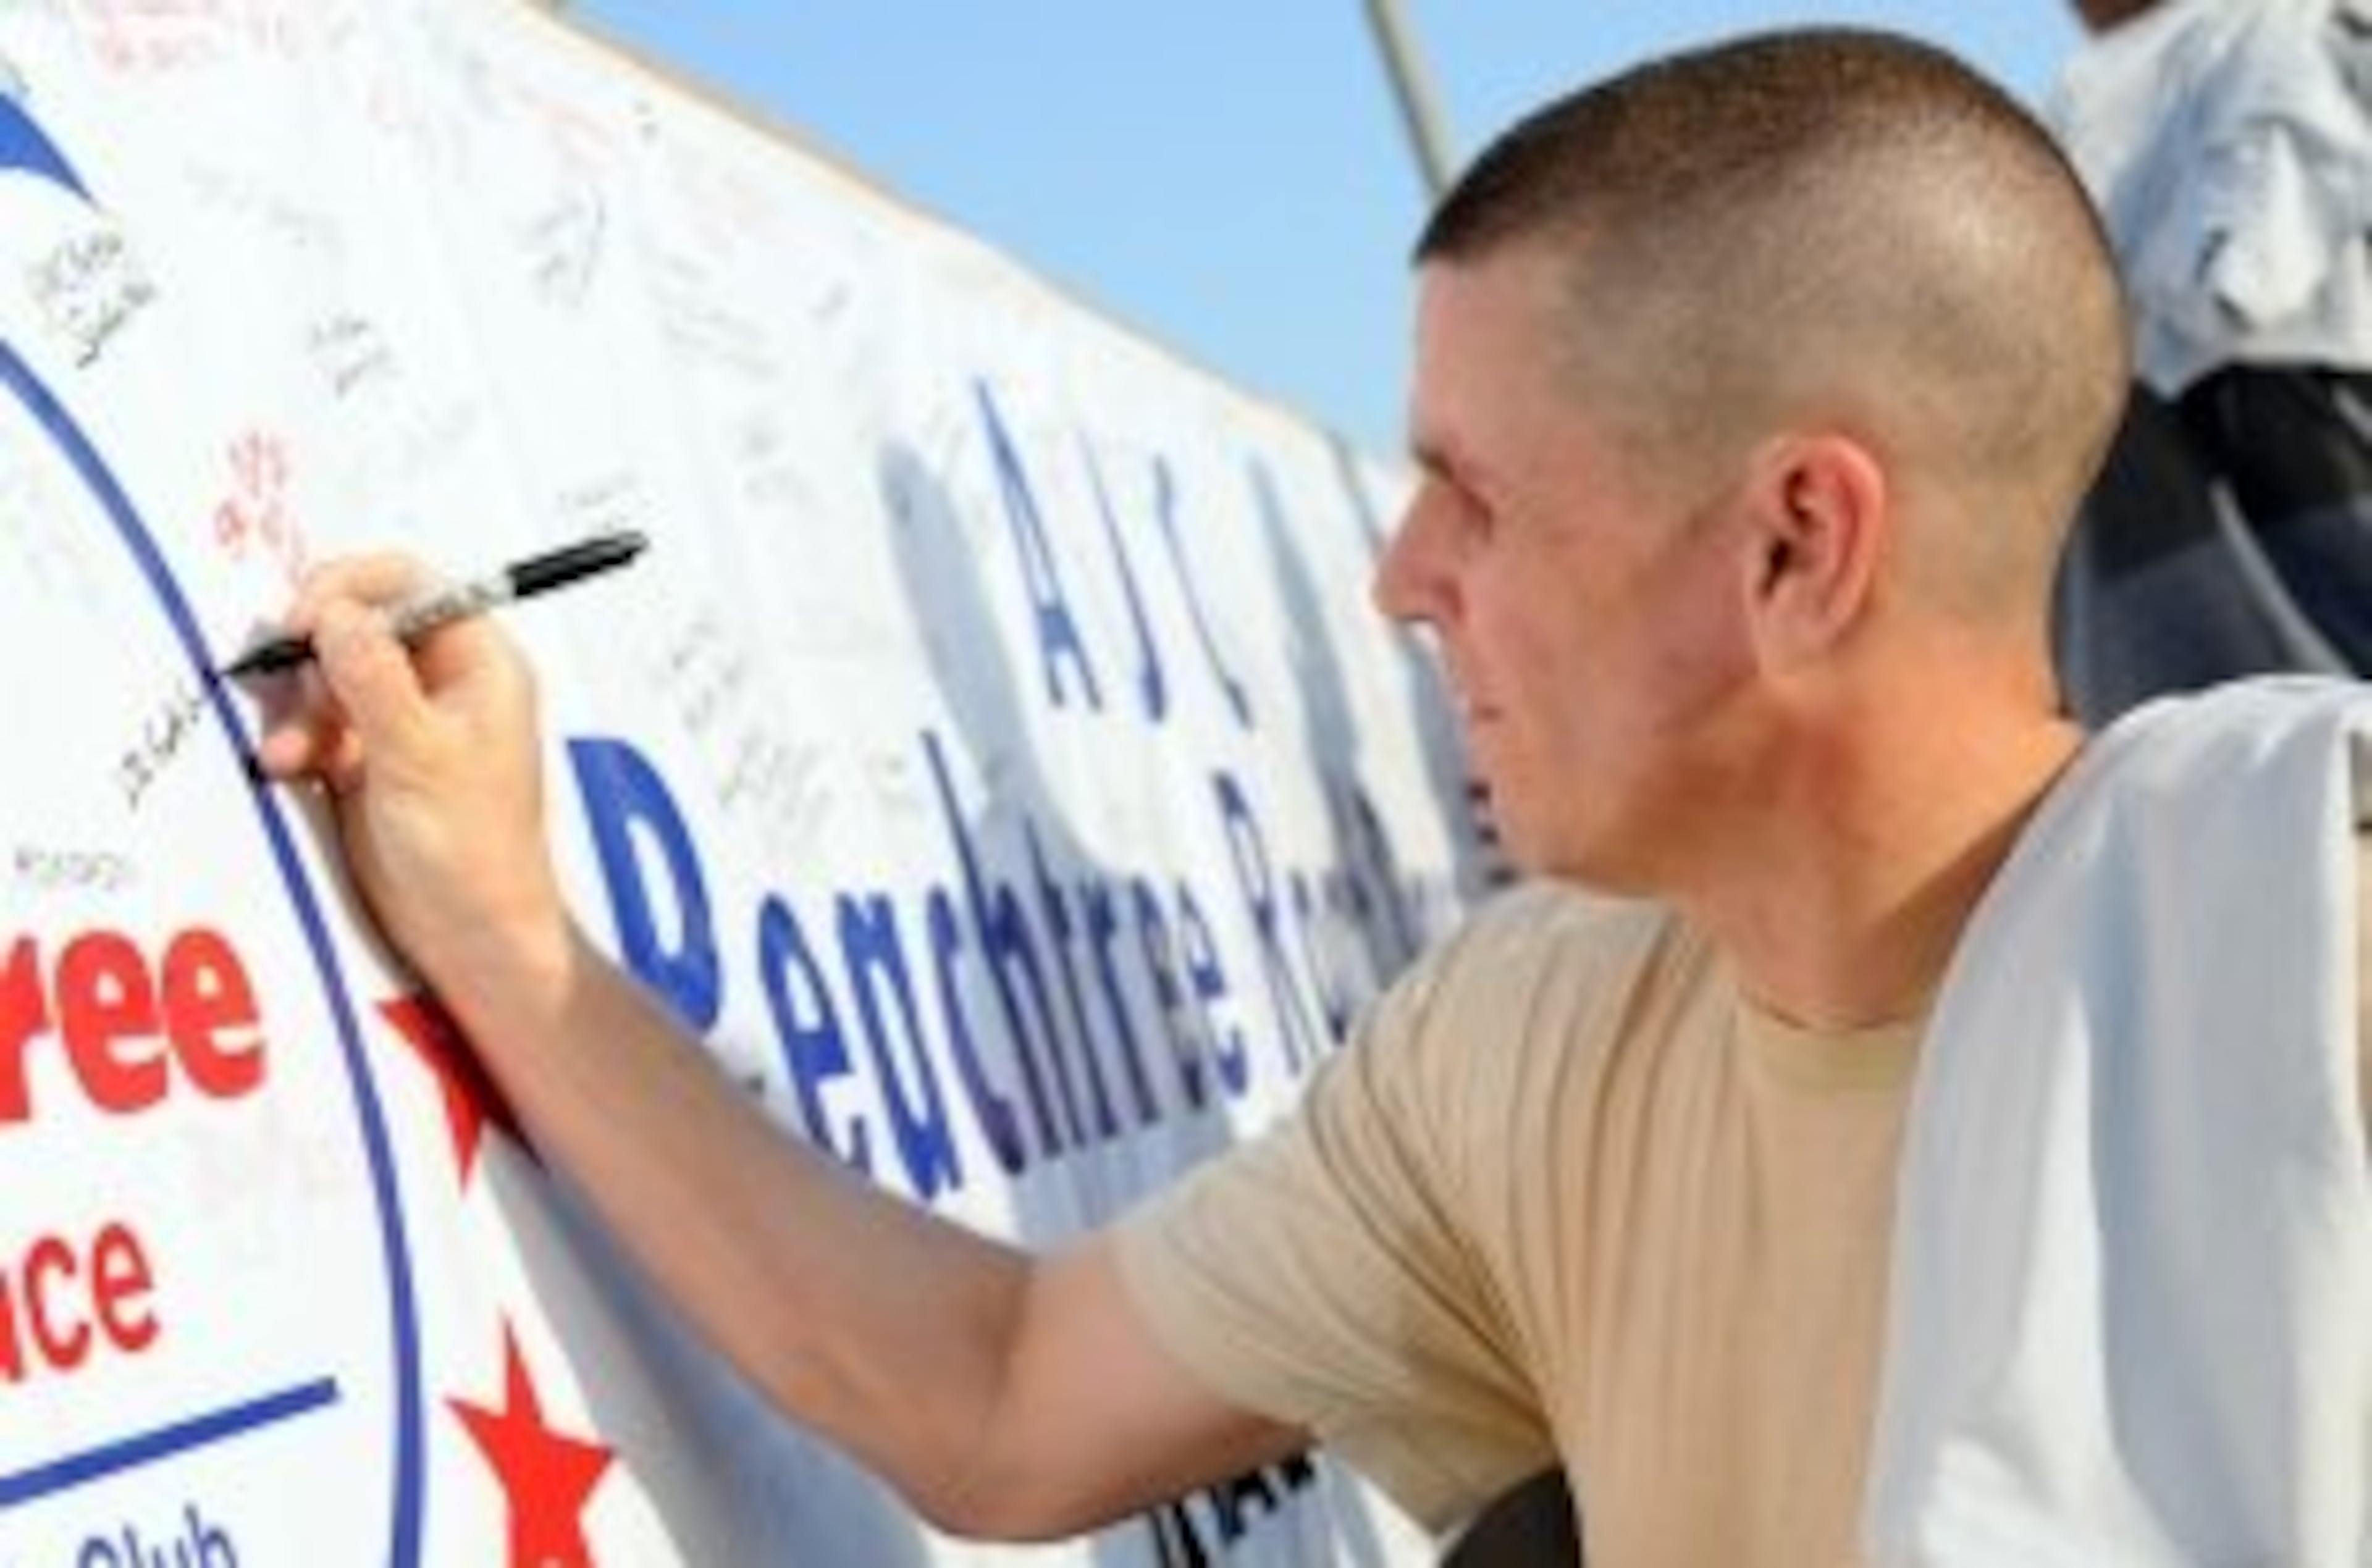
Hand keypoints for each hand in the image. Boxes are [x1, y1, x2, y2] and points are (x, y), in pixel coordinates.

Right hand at [250, 553, 572, 1000]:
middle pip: (361, 621)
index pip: (412, 584)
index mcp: (480, 665)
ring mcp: (403, 717)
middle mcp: (443, 681)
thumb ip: (374, 680)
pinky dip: (297, 736)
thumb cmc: (475, 851)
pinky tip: (288, 765)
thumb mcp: (420, 756)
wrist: (469, 934)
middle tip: (287, 685)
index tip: (304, 621)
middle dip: (315, 652)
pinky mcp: (369, 756)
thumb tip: (336, 614)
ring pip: (330, 671)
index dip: (351, 588)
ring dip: (299, 702)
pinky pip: (318, 720)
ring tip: (293, 750)